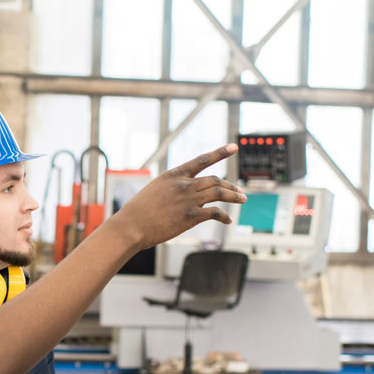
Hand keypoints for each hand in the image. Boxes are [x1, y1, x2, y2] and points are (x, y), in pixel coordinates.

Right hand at [105, 144, 245, 248]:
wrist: (131, 225)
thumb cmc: (138, 211)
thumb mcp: (154, 190)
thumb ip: (172, 187)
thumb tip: (184, 192)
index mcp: (174, 175)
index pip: (202, 160)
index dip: (220, 153)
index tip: (233, 148)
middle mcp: (184, 184)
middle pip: (215, 180)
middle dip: (230, 185)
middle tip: (239, 191)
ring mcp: (188, 200)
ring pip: (220, 193)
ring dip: (234, 196)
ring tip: (242, 199)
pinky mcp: (191, 216)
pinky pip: (215, 212)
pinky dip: (224, 216)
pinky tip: (227, 220)